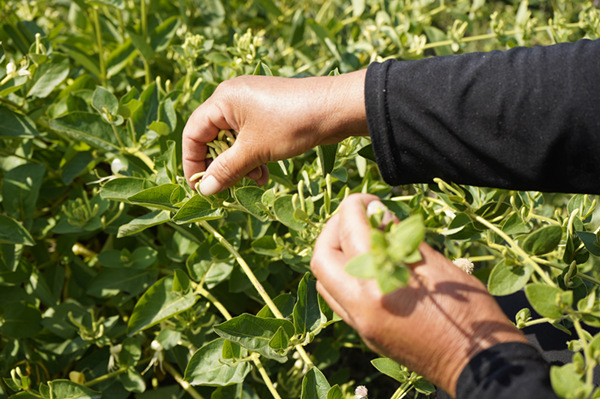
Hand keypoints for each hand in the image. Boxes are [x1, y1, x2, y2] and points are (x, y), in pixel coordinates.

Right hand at [182, 70, 368, 194]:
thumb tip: (204, 190)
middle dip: (220, 165)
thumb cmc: (291, 124)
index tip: (199, 187)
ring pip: (233, 141)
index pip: (193, 133)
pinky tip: (264, 174)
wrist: (336, 108)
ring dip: (239, 164)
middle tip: (227, 187)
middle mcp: (233, 98)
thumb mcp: (255, 150)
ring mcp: (252, 104)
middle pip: (212, 137)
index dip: (192, 162)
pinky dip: (253, 156)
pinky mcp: (268, 112)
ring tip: (254, 181)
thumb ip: (226, 170)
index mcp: (222, 100)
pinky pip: (250, 137)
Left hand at [310, 194, 527, 396]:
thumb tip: (377, 214)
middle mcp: (360, 306)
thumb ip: (400, 238)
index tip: (369, 200)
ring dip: (336, 253)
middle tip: (359, 217)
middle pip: (322, 257)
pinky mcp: (365, 334)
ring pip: (325, 280)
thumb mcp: (437, 266)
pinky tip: (369, 265)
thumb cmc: (470, 315)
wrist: (479, 367)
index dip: (355, 206)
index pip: (350, 231)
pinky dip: (344, 275)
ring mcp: (360, 324)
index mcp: (380, 284)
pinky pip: (339, 299)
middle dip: (334, 229)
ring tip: (363, 239)